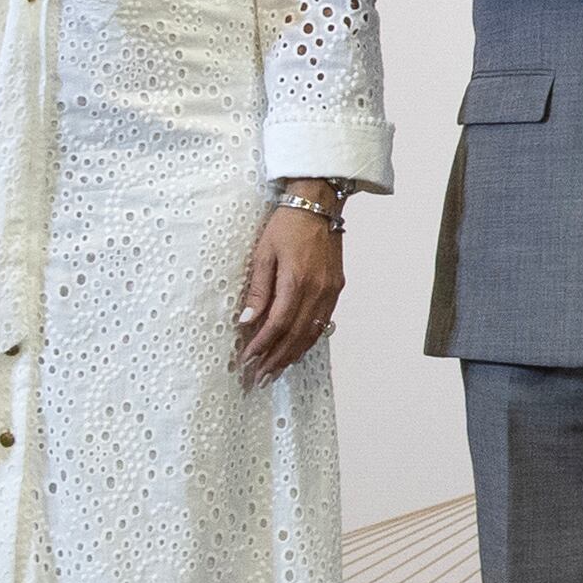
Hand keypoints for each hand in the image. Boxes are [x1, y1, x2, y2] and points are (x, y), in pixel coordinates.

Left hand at [234, 198, 345, 386]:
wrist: (318, 204)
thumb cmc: (286, 225)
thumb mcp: (263, 254)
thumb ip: (258, 290)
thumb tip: (247, 322)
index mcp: (297, 280)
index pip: (278, 324)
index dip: (262, 345)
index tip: (247, 361)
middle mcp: (318, 290)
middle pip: (296, 335)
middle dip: (276, 359)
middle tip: (260, 378)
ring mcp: (330, 290)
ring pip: (312, 333)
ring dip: (292, 355)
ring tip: (275, 372)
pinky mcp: (336, 288)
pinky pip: (322, 322)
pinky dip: (308, 340)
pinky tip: (296, 350)